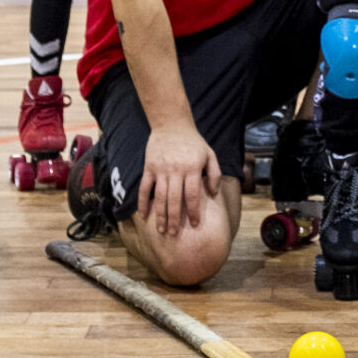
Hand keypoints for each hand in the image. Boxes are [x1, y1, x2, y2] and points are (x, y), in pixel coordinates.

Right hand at [141, 118, 220, 238]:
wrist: (171, 123)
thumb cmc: (193, 141)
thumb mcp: (210, 154)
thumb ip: (214, 174)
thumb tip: (212, 194)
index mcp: (193, 168)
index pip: (193, 195)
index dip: (194, 212)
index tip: (195, 224)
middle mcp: (176, 170)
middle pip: (175, 200)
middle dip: (175, 219)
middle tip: (174, 234)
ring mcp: (161, 169)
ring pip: (160, 197)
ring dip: (160, 215)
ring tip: (161, 230)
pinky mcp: (149, 167)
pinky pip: (145, 188)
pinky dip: (143, 202)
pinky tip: (143, 215)